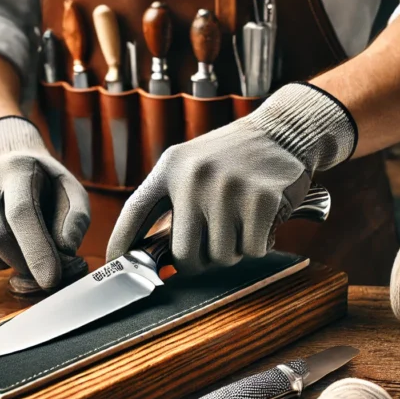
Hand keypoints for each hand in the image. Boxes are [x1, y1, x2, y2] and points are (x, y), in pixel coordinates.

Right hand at [0, 117, 89, 288]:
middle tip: (43, 268)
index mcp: (17, 168)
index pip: (21, 212)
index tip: (51, 280)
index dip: (36, 250)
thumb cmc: (45, 186)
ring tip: (22, 249)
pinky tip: (3, 250)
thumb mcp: (71, 192)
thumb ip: (77, 218)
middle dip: (25, 263)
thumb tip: (66, 249)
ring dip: (9, 264)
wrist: (8, 167)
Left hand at [107, 83, 356, 273]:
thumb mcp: (191, 164)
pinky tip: (260, 222)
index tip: (117, 266)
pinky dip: (258, 244)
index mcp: (171, 168)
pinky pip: (253, 249)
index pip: (135, 212)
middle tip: (209, 249)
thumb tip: (151, 255)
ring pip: (222, 257)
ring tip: (239, 224)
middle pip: (184, 254)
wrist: (282, 132)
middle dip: (197, 262)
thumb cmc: (232, 158)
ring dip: (233, 251)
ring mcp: (229, 188)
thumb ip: (171, 201)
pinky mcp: (262, 200)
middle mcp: (194, 177)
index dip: (121, 243)